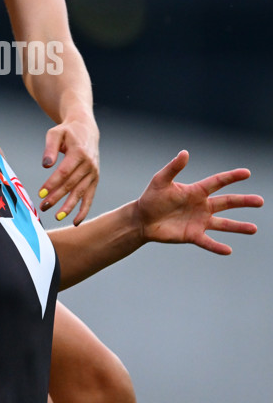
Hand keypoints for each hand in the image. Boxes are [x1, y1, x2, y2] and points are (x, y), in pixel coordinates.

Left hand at [38, 114, 99, 224]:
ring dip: (69, 206)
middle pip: (71, 184)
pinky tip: (76, 221)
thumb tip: (46, 165)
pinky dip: (84, 210)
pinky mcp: (95, 179)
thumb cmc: (67, 132)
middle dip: (57, 197)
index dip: (52, 183)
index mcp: (79, 152)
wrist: (86, 129)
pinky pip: (90, 196)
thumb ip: (50, 148)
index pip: (64, 172)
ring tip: (56, 215)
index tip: (41, 193)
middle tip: (43, 206)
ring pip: (80, 193)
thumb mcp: (55, 133)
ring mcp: (93, 173)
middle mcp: (89, 164)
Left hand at [138, 150, 263, 254]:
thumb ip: (173, 168)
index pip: (218, 182)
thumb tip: (185, 152)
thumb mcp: (161, 180)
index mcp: (196, 191)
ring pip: (223, 223)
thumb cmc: (151, 197)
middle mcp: (202, 206)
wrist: (142, 219)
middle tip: (260, 201)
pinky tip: (228, 250)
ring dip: (238, 226)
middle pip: (227, 202)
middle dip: (244, 201)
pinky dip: (217, 247)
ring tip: (254, 229)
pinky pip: (208, 242)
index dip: (232, 177)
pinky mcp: (193, 235)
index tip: (247, 173)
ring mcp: (199, 221)